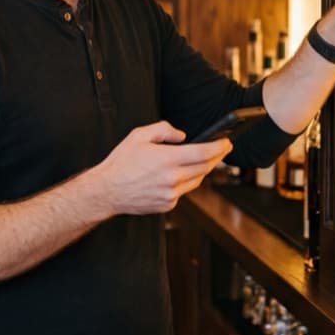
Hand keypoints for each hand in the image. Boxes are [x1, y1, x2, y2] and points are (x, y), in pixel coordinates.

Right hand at [88, 121, 232, 215]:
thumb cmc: (121, 162)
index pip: (203, 152)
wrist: (107, 191)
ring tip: (204, 160)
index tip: (227, 142)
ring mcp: (171, 194)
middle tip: (223, 149)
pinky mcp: (168, 204)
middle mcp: (172, 178)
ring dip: (203, 169)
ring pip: (198, 180)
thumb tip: (182, 136)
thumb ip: (163, 130)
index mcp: (167, 159)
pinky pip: (184, 191)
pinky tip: (180, 175)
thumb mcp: (138, 136)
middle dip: (217, 157)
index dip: (219, 147)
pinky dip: (186, 181)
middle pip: (205, 167)